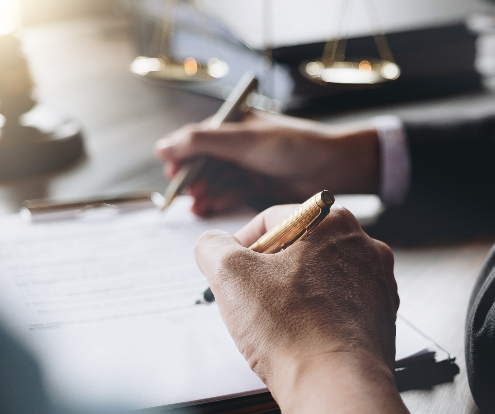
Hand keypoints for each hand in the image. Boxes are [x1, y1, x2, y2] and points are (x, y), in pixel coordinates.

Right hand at [156, 111, 379, 215]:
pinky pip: (232, 194)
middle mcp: (239, 146)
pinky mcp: (259, 188)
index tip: (172, 175)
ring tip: (199, 206)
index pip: (197, 140)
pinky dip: (221, 200)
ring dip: (206, 193)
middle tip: (188, 196)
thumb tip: (161, 147)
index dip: (182, 157)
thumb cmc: (293, 145)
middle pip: (204, 164)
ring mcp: (249, 167)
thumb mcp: (242, 140)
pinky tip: (212, 208)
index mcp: (234, 125)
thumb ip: (201, 142)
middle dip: (194, 180)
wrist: (333, 166)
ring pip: (217, 182)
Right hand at [194, 206, 431, 413]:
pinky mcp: (381, 315)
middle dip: (270, 271)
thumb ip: (212, 247)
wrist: (336, 386)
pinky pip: (339, 305)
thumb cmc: (291, 330)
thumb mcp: (230, 275)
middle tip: (250, 299)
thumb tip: (213, 245)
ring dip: (294, 293)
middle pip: (300, 248)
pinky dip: (318, 315)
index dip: (242, 246)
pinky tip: (302, 335)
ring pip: (321, 277)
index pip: (273, 220)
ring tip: (277, 322)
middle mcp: (364, 245)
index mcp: (333, 222)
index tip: (231, 272)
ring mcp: (377, 282)